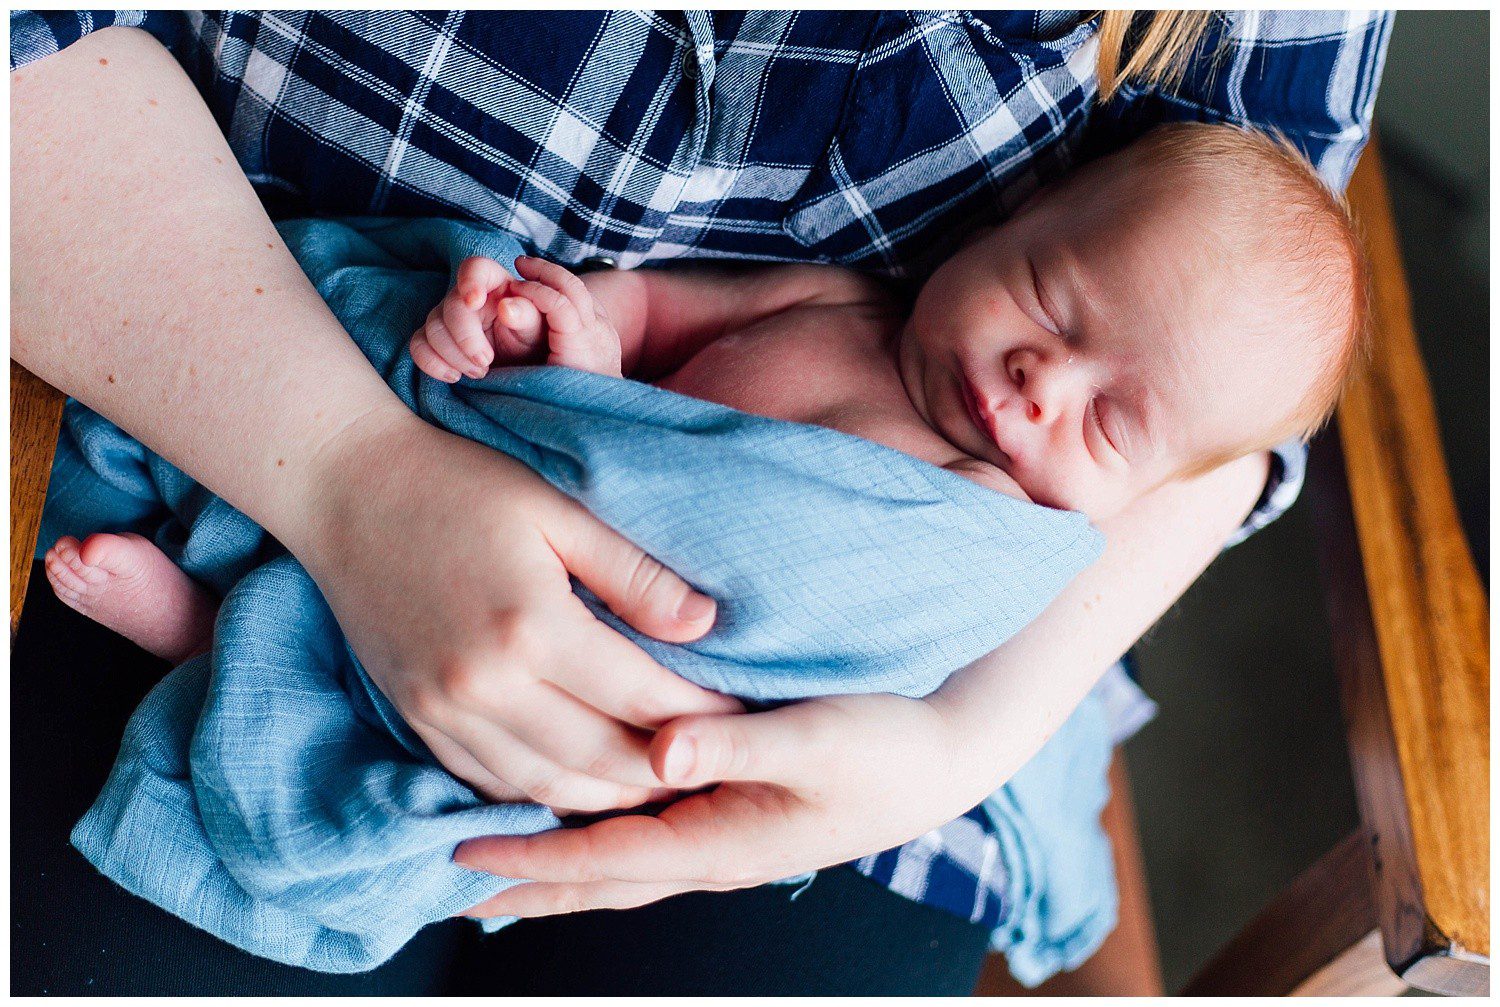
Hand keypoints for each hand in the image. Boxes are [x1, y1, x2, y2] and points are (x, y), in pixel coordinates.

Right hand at [301, 407, 739, 811]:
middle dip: (665, 771)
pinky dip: (545, 792)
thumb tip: (707, 626)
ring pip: (548, 786)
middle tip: (712, 766)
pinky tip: (583, 784)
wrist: (346, 488)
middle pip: (600, 760)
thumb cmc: (461, 484)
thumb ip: (633, 573)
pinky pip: (491, 782)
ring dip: (610, 796)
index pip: (640, 697)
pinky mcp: (417, 719)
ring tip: (660, 784)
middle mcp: (485, 685)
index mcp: (531, 627)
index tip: (742, 719)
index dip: (699, 716)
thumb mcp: (557, 509)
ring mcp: (444, 711)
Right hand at [410, 256, 622, 381]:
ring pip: (431, 326)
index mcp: (501, 288)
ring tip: (482, 372)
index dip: (471, 281)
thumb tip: (507, 305)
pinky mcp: (443, 348)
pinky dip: (431, 361)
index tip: (476, 301)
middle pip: (449, 304)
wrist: (557, 380)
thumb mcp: (557, 331)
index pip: (476, 268)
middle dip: (464, 335)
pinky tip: (454, 377)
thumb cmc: (562, 347)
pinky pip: (419, 345)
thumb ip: (533, 315)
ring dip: (453, 352)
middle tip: (487, 362)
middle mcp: (474, 303)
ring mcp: (454, 325)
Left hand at [455, 691, 992, 915]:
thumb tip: (658, 749)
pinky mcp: (732, 820)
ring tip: (491, 870)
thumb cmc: (884, 745)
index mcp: (722, 841)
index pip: (604, 857)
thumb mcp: (816, 737)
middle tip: (447, 887)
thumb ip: (734, 743)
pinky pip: (642, 844)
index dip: (532, 854)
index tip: (461, 851)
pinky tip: (574, 831)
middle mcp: (712, 853)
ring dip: (553, 870)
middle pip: (598, 879)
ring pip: (616, 867)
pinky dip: (593, 847)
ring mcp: (722, 843)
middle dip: (524, 884)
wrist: (939, 757)